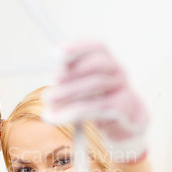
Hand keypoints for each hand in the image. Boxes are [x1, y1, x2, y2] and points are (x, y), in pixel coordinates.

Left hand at [42, 42, 148, 162]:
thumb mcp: (79, 87)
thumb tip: (53, 69)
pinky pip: (96, 107)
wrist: (123, 125)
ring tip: (48, 102)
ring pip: (96, 84)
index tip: (56, 53)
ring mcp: (123, 89)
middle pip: (98, 64)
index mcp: (107, 61)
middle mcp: (118, 71)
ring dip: (68, 92)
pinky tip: (54, 117)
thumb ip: (67, 76)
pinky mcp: (122, 108)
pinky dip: (70, 112)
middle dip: (73, 72)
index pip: (97, 47)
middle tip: (52, 82)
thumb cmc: (94, 101)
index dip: (77, 47)